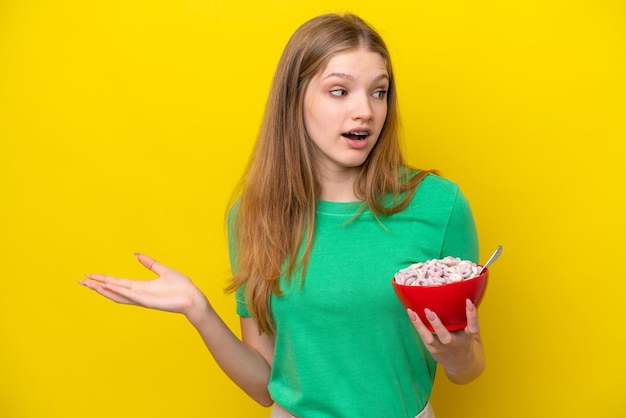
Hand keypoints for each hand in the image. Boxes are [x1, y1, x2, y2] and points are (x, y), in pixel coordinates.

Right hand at [79, 253, 209, 319]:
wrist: (192, 297)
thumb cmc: (181, 286)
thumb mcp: (162, 270)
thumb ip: (149, 263)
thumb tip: (136, 255)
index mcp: (140, 286)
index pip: (117, 282)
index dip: (103, 279)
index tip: (90, 275)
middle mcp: (138, 293)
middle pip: (113, 289)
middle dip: (97, 285)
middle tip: (81, 281)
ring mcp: (141, 298)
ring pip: (118, 294)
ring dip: (103, 289)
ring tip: (90, 284)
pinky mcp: (148, 301)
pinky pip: (130, 296)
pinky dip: (118, 291)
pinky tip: (107, 286)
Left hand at [407, 299, 483, 383]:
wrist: (461, 364)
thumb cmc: (464, 339)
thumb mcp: (469, 329)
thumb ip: (466, 316)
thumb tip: (464, 291)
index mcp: (468, 337)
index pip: (473, 326)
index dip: (472, 315)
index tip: (468, 302)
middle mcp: (455, 343)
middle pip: (446, 337)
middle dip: (437, 325)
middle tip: (429, 311)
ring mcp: (442, 347)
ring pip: (430, 338)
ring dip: (421, 326)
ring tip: (413, 313)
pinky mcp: (432, 348)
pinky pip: (423, 336)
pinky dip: (417, 325)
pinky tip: (411, 313)